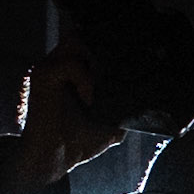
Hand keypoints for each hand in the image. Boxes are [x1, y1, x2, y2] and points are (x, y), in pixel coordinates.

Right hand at [0, 38, 125, 193]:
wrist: (53, 160)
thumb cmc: (78, 143)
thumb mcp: (110, 125)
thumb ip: (125, 110)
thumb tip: (150, 107)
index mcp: (75, 71)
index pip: (94, 41)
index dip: (111, 45)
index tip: (133, 56)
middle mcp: (61, 63)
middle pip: (87, 34)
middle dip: (106, 50)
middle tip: (120, 70)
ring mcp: (50, 66)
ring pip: (78, 40)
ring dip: (96, 61)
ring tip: (101, 87)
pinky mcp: (42, 74)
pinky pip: (70, 64)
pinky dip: (85, 80)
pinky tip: (88, 99)